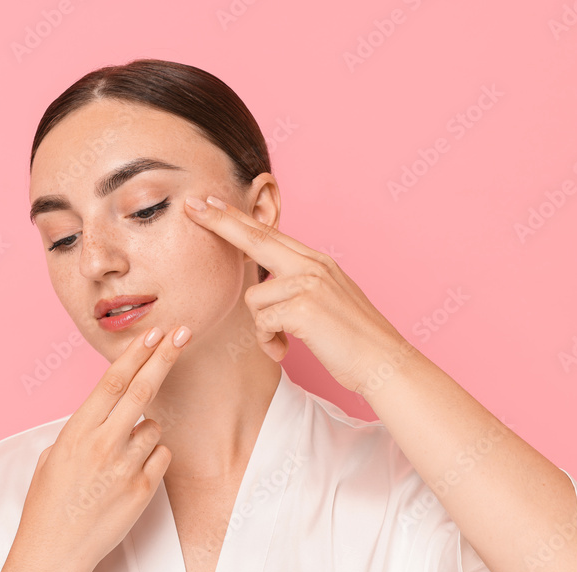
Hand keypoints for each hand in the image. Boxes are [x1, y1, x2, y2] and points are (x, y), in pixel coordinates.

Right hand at [10, 325, 190, 571]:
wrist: (54, 551)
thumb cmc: (49, 502)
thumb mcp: (54, 454)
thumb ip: (83, 428)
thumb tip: (109, 407)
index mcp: (77, 432)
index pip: (111, 383)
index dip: (134, 355)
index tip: (152, 333)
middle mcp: (103, 444)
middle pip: (142, 390)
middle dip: (164, 357)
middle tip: (183, 333)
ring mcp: (125, 468)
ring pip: (154, 427)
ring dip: (145, 430)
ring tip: (119, 457)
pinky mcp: (143, 490)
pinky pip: (161, 457)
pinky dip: (152, 458)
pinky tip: (129, 474)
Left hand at [183, 194, 411, 394]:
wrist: (384, 363)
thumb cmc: (353, 341)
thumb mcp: (326, 301)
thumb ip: (298, 286)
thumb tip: (266, 285)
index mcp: (317, 262)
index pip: (269, 234)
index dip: (238, 218)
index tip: (211, 204)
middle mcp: (312, 265)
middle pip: (256, 238)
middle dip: (221, 222)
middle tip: (192, 206)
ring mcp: (309, 283)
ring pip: (254, 298)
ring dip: (263, 327)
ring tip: (285, 341)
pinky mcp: (303, 307)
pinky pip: (262, 323)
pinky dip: (270, 342)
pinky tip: (287, 350)